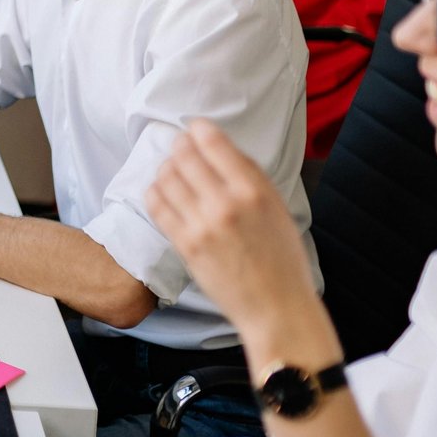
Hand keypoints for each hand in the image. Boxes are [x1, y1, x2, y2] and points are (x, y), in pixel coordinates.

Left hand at [146, 120, 328, 360]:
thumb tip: (220, 147)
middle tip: (179, 147)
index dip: (198, 130)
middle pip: (185, 156)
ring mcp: (202, 225)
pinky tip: (162, 191)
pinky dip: (155, 191)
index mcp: (255, 191)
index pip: (214, 143)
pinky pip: (157, 205)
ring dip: (165, 167)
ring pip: (166, 177)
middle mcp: (226, 204)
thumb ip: (250, 177)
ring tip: (171, 170)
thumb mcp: (278, 208)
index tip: (194, 129)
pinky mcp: (185, 244)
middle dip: (179, 146)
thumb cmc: (281, 258)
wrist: (276, 307)